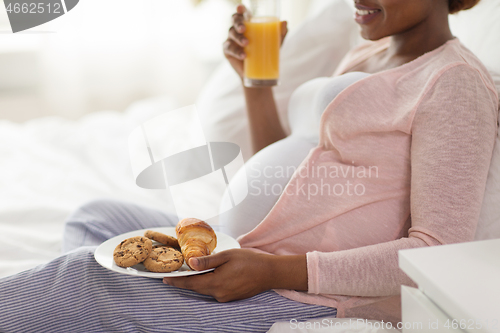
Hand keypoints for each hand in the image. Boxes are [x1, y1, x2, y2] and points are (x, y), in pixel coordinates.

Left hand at [163, 249, 306, 301]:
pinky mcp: (231, 298)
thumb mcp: (227, 256)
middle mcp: (219, 294)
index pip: (191, 283)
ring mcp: (225, 297)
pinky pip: (215, 291)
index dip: (177, 281)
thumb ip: (208, 261)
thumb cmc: (250, 261)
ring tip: (192, 272)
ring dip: (199, 281)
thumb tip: (190, 263)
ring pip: (206, 289)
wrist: (269, 273)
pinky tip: (210, 275)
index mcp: (216, 283)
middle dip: (186, 281)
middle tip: (175, 274)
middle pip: (197, 287)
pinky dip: (209, 283)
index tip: (165, 279)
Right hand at [223, 4, 287, 80]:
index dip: (240, 9)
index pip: (242, 13)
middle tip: (243, 29)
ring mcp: (231, 39)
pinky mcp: (228, 51)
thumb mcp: (275, 44)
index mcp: (248, 24)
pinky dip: (236, 51)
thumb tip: (285, 22)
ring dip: (238, 37)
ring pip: (231, 33)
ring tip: (246, 43)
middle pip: (234, 20)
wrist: (258, 73)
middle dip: (238, 23)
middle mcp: (237, 29)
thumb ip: (280, 33)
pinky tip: (243, 56)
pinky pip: (229, 48)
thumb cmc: (265, 53)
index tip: (240, 8)